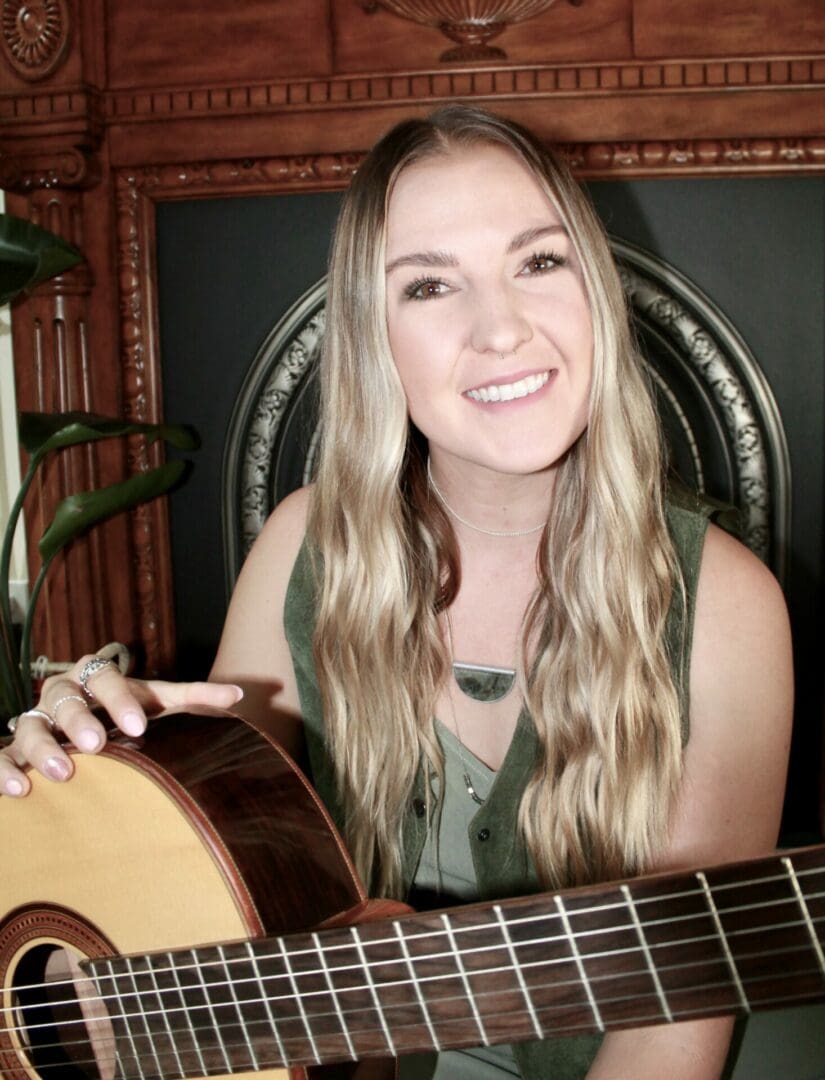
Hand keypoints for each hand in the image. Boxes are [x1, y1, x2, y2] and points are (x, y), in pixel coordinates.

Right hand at [0, 650, 242, 796]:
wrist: (82, 728)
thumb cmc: (125, 713)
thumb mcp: (157, 703)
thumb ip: (193, 699)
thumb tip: (237, 695)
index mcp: (96, 676)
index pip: (106, 679)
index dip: (120, 700)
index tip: (139, 727)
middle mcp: (61, 694)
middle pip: (63, 699)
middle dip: (80, 720)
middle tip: (97, 746)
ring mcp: (34, 722)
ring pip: (28, 727)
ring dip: (43, 747)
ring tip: (62, 772)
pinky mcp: (13, 752)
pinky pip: (0, 757)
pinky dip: (3, 771)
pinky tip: (18, 790)